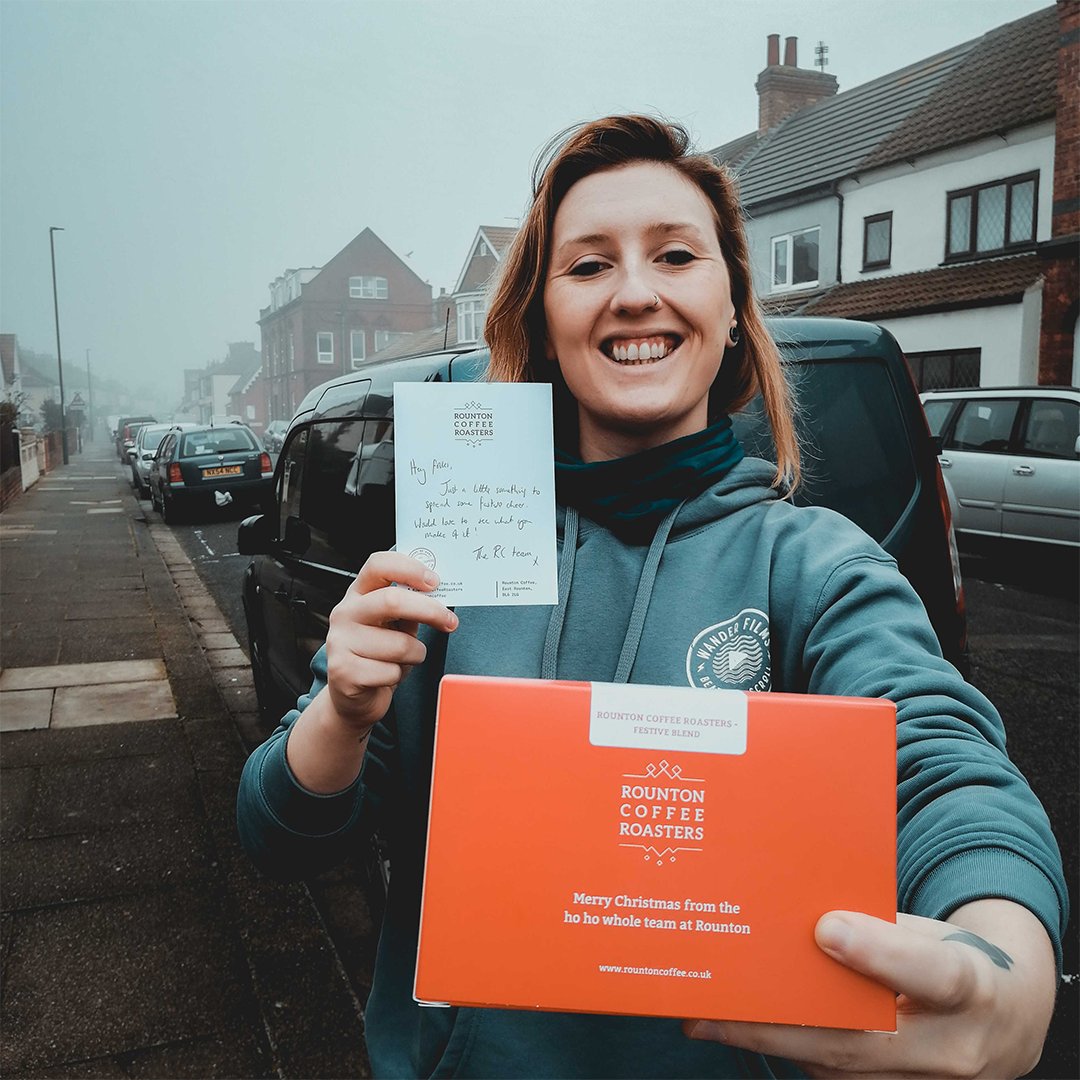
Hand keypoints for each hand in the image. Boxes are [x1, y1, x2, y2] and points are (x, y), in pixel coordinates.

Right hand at [284, 551, 457, 794]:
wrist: (353, 696)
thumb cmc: (380, 654)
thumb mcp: (395, 623)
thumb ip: (412, 605)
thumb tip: (443, 594)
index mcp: (358, 594)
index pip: (378, 565)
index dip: (409, 569)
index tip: (435, 582)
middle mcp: (344, 613)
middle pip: (391, 601)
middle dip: (430, 611)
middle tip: (450, 622)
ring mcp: (340, 642)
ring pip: (399, 644)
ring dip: (416, 654)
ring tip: (407, 658)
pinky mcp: (343, 671)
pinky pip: (390, 672)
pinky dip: (399, 676)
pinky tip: (387, 676)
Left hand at [685, 899, 1055, 1078]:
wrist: (1002, 1024)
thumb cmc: (955, 960)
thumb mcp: (933, 931)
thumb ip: (881, 925)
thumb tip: (811, 917)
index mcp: (970, 985)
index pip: (931, 973)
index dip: (879, 952)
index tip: (826, 930)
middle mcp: (951, 1050)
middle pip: (856, 1042)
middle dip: (775, 1027)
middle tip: (712, 1009)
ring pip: (835, 1068)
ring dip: (767, 1044)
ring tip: (706, 1018)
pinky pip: (834, 1076)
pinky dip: (788, 1051)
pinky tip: (743, 1030)